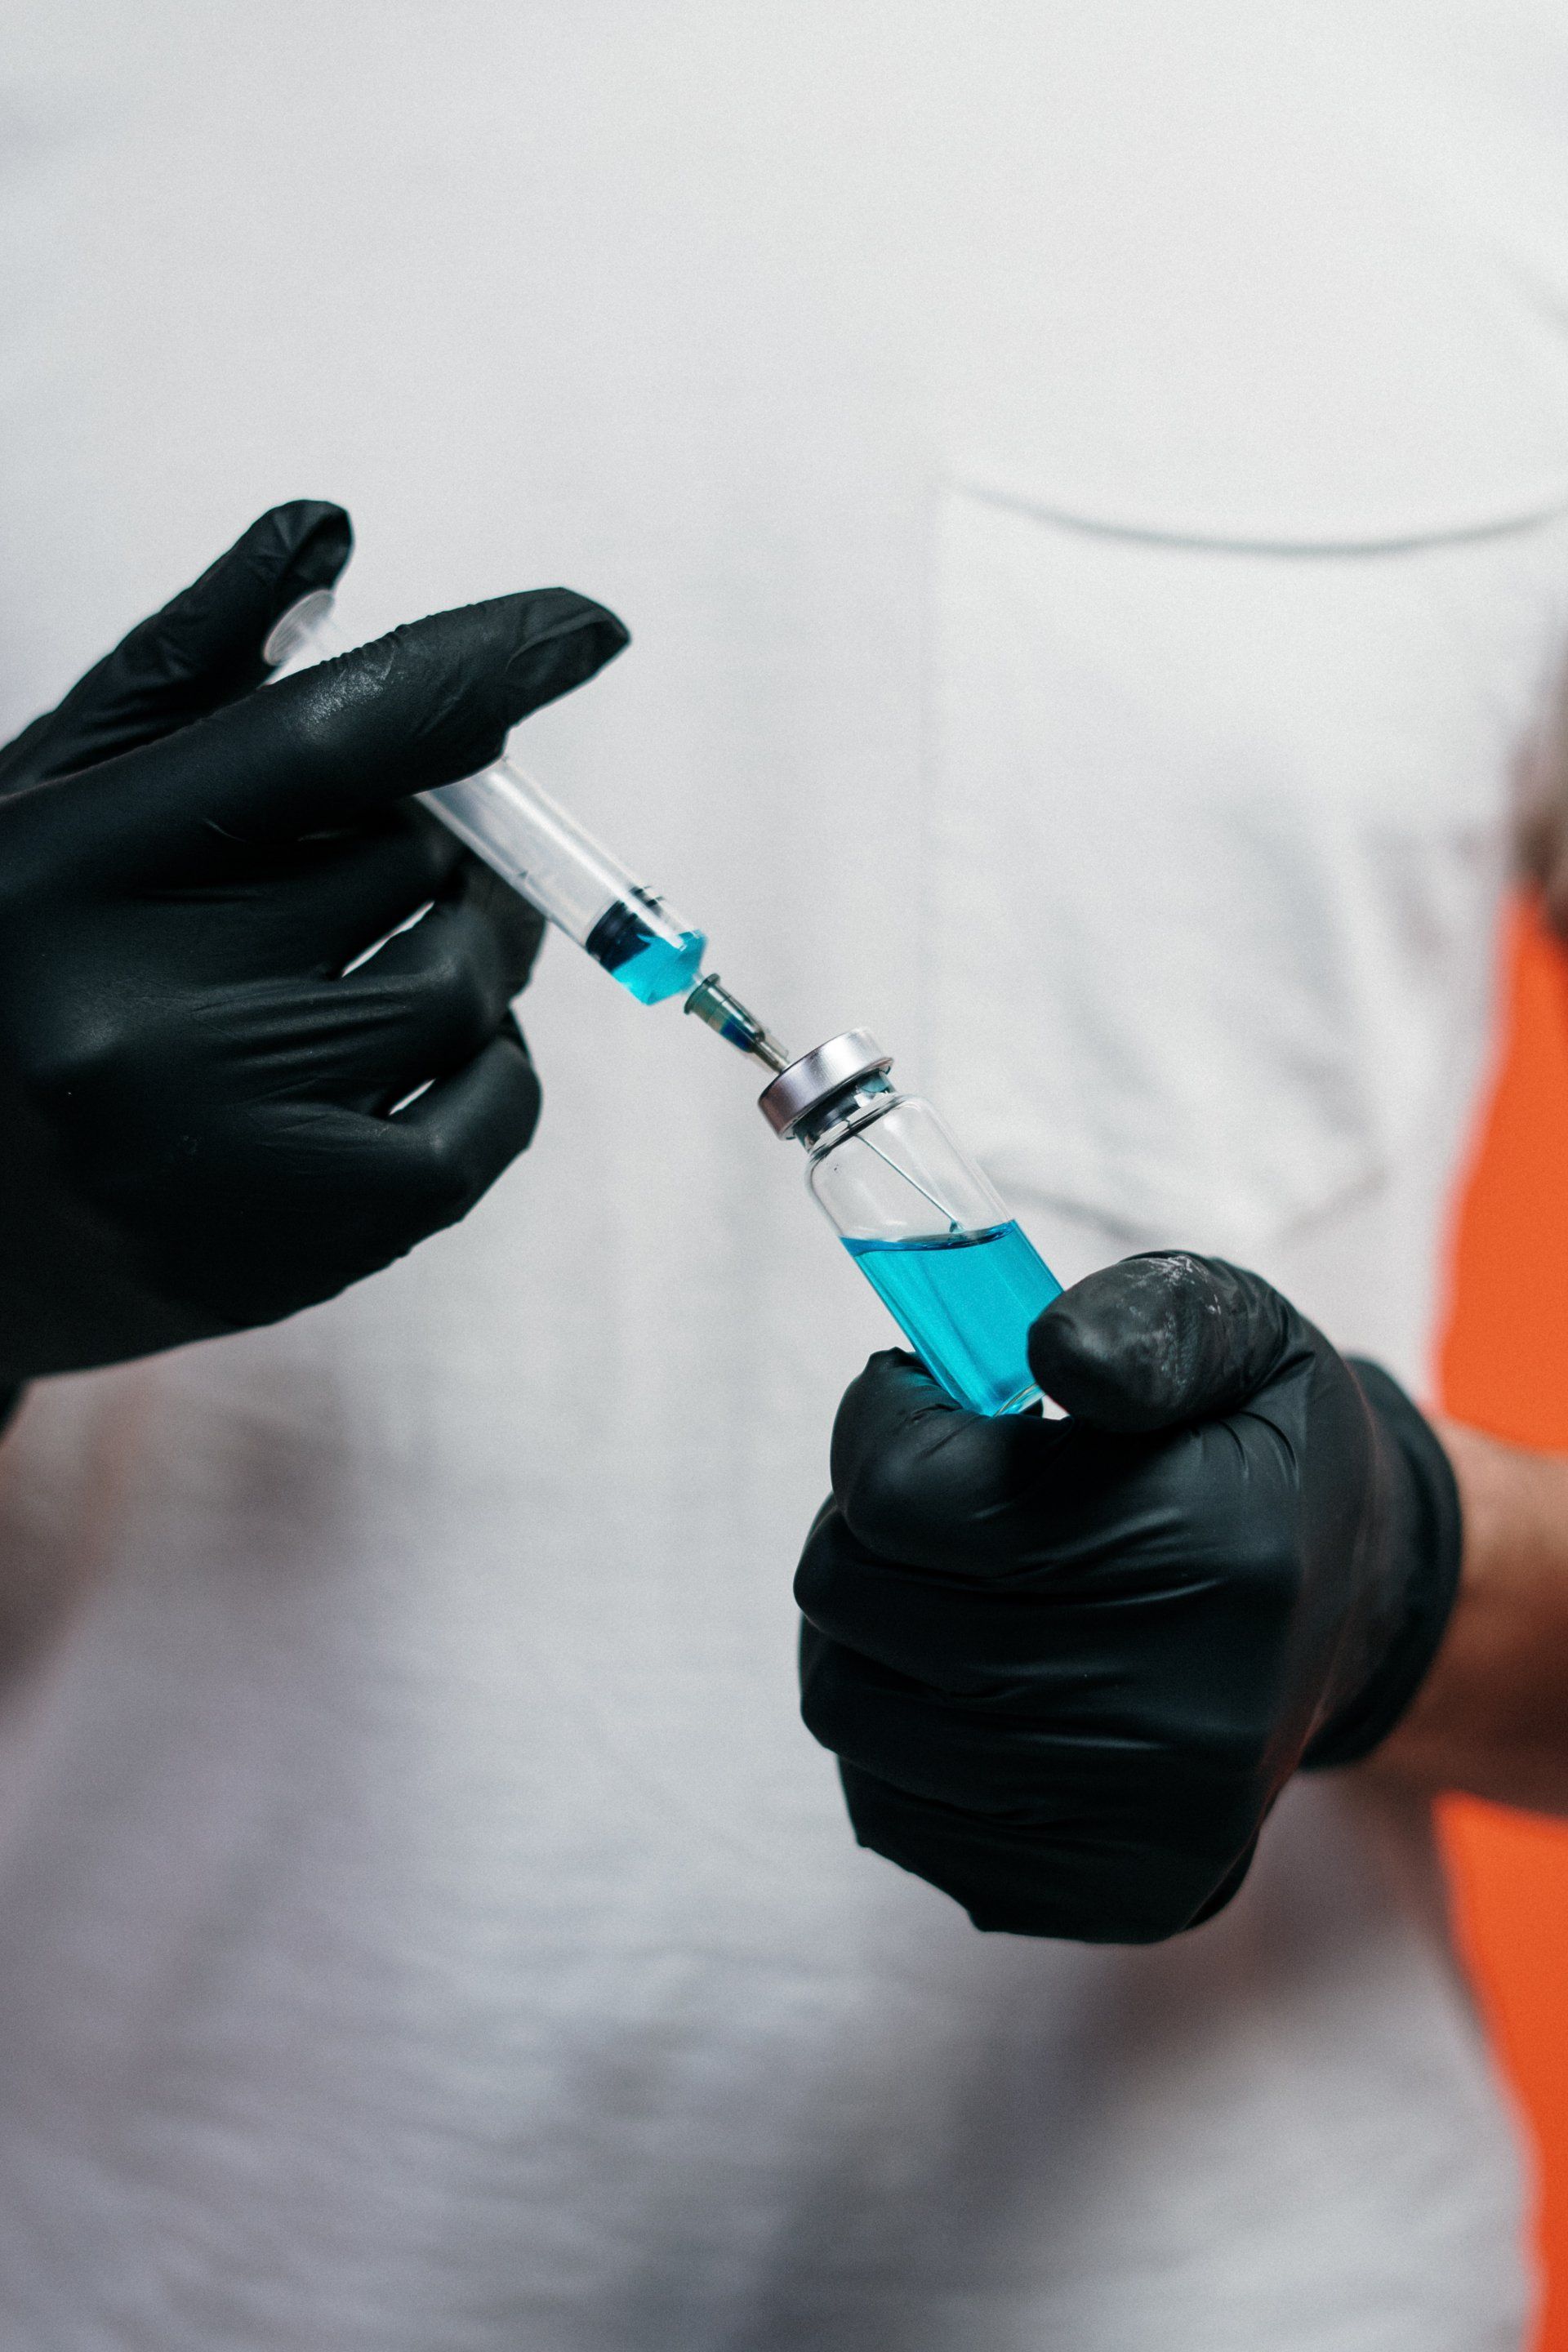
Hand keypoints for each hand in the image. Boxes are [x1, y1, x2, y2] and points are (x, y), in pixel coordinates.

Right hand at [0, 503, 626, 1380]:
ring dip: (473, 940)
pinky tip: (440, 1043)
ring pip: (464, 986)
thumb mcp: (46, 806)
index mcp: (63, 877)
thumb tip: (329, 534)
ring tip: (412, 937)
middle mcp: (135, 1022)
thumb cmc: (3, 981)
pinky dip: (499, 1063)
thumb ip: (188, 676)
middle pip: (409, 862)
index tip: (584, 628)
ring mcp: (224, 1153)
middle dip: (438, 831)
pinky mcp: (302, 1251)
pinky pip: (492, 1118)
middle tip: (410, 840)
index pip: (324, 738)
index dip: (477, 666)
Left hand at [796, 1253, 1461, 1941]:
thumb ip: (1142, 1322)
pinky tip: (964, 1673)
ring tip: (940, 1577)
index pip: (908, 1498)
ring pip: (849, 1710)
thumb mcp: (1235, 1334)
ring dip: (861, 1626)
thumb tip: (1052, 1354)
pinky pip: (888, 1811)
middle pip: (858, 1604)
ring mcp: (1144, 1828)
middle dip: (862, 1522)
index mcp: (1216, 1556)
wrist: (1350, 1610)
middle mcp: (1186, 1718)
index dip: (882, 1424)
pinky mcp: (1105, 1896)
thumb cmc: (1255, 1453)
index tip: (920, 1399)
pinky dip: (892, 1729)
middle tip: (931, 1489)